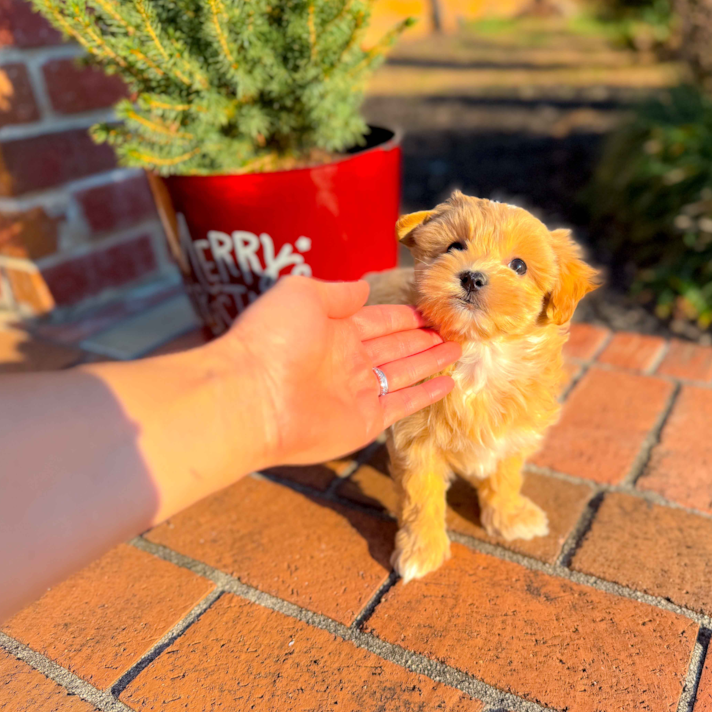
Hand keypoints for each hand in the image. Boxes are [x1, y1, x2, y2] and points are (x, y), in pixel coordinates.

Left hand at [215, 276, 460, 466]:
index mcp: (333, 331)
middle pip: (396, 347)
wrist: (252, 396)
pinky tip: (448, 383)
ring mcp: (357, 393)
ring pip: (404, 374)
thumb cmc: (273, 340)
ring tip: (459, 350)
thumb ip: (336, 293)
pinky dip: (426, 395)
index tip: (431, 310)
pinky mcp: (365, 422)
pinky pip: (403, 405)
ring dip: (430, 362)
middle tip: (454, 330)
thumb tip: (363, 288)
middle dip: (423, 338)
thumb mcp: (302, 296)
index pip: (379, 321)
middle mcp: (348, 362)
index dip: (405, 316)